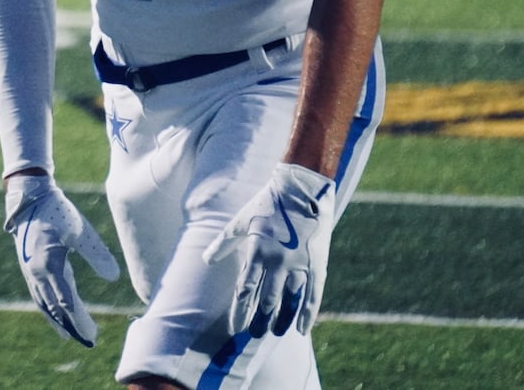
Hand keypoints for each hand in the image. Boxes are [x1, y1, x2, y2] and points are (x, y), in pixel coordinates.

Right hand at [4, 174, 121, 346]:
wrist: (29, 198)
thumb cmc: (57, 212)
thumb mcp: (80, 231)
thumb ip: (97, 254)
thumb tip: (113, 277)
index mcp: (49, 264)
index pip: (66, 301)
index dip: (79, 319)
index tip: (92, 333)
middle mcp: (36, 272)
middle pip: (55, 307)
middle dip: (71, 325)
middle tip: (89, 340)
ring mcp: (30, 271)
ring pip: (44, 303)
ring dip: (57, 320)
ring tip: (69, 336)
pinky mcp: (29, 268)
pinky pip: (38, 294)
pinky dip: (48, 308)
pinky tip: (56, 313)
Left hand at [202, 162, 335, 336]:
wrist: (302, 189)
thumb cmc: (267, 204)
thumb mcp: (242, 221)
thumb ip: (224, 243)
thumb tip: (207, 261)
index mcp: (257, 251)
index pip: (245, 289)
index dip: (240, 310)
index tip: (235, 327)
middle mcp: (278, 261)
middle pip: (266, 300)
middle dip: (260, 320)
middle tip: (255, 335)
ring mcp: (299, 263)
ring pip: (289, 300)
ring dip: (282, 320)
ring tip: (276, 333)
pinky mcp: (317, 263)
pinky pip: (313, 294)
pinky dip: (308, 313)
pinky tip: (302, 329)